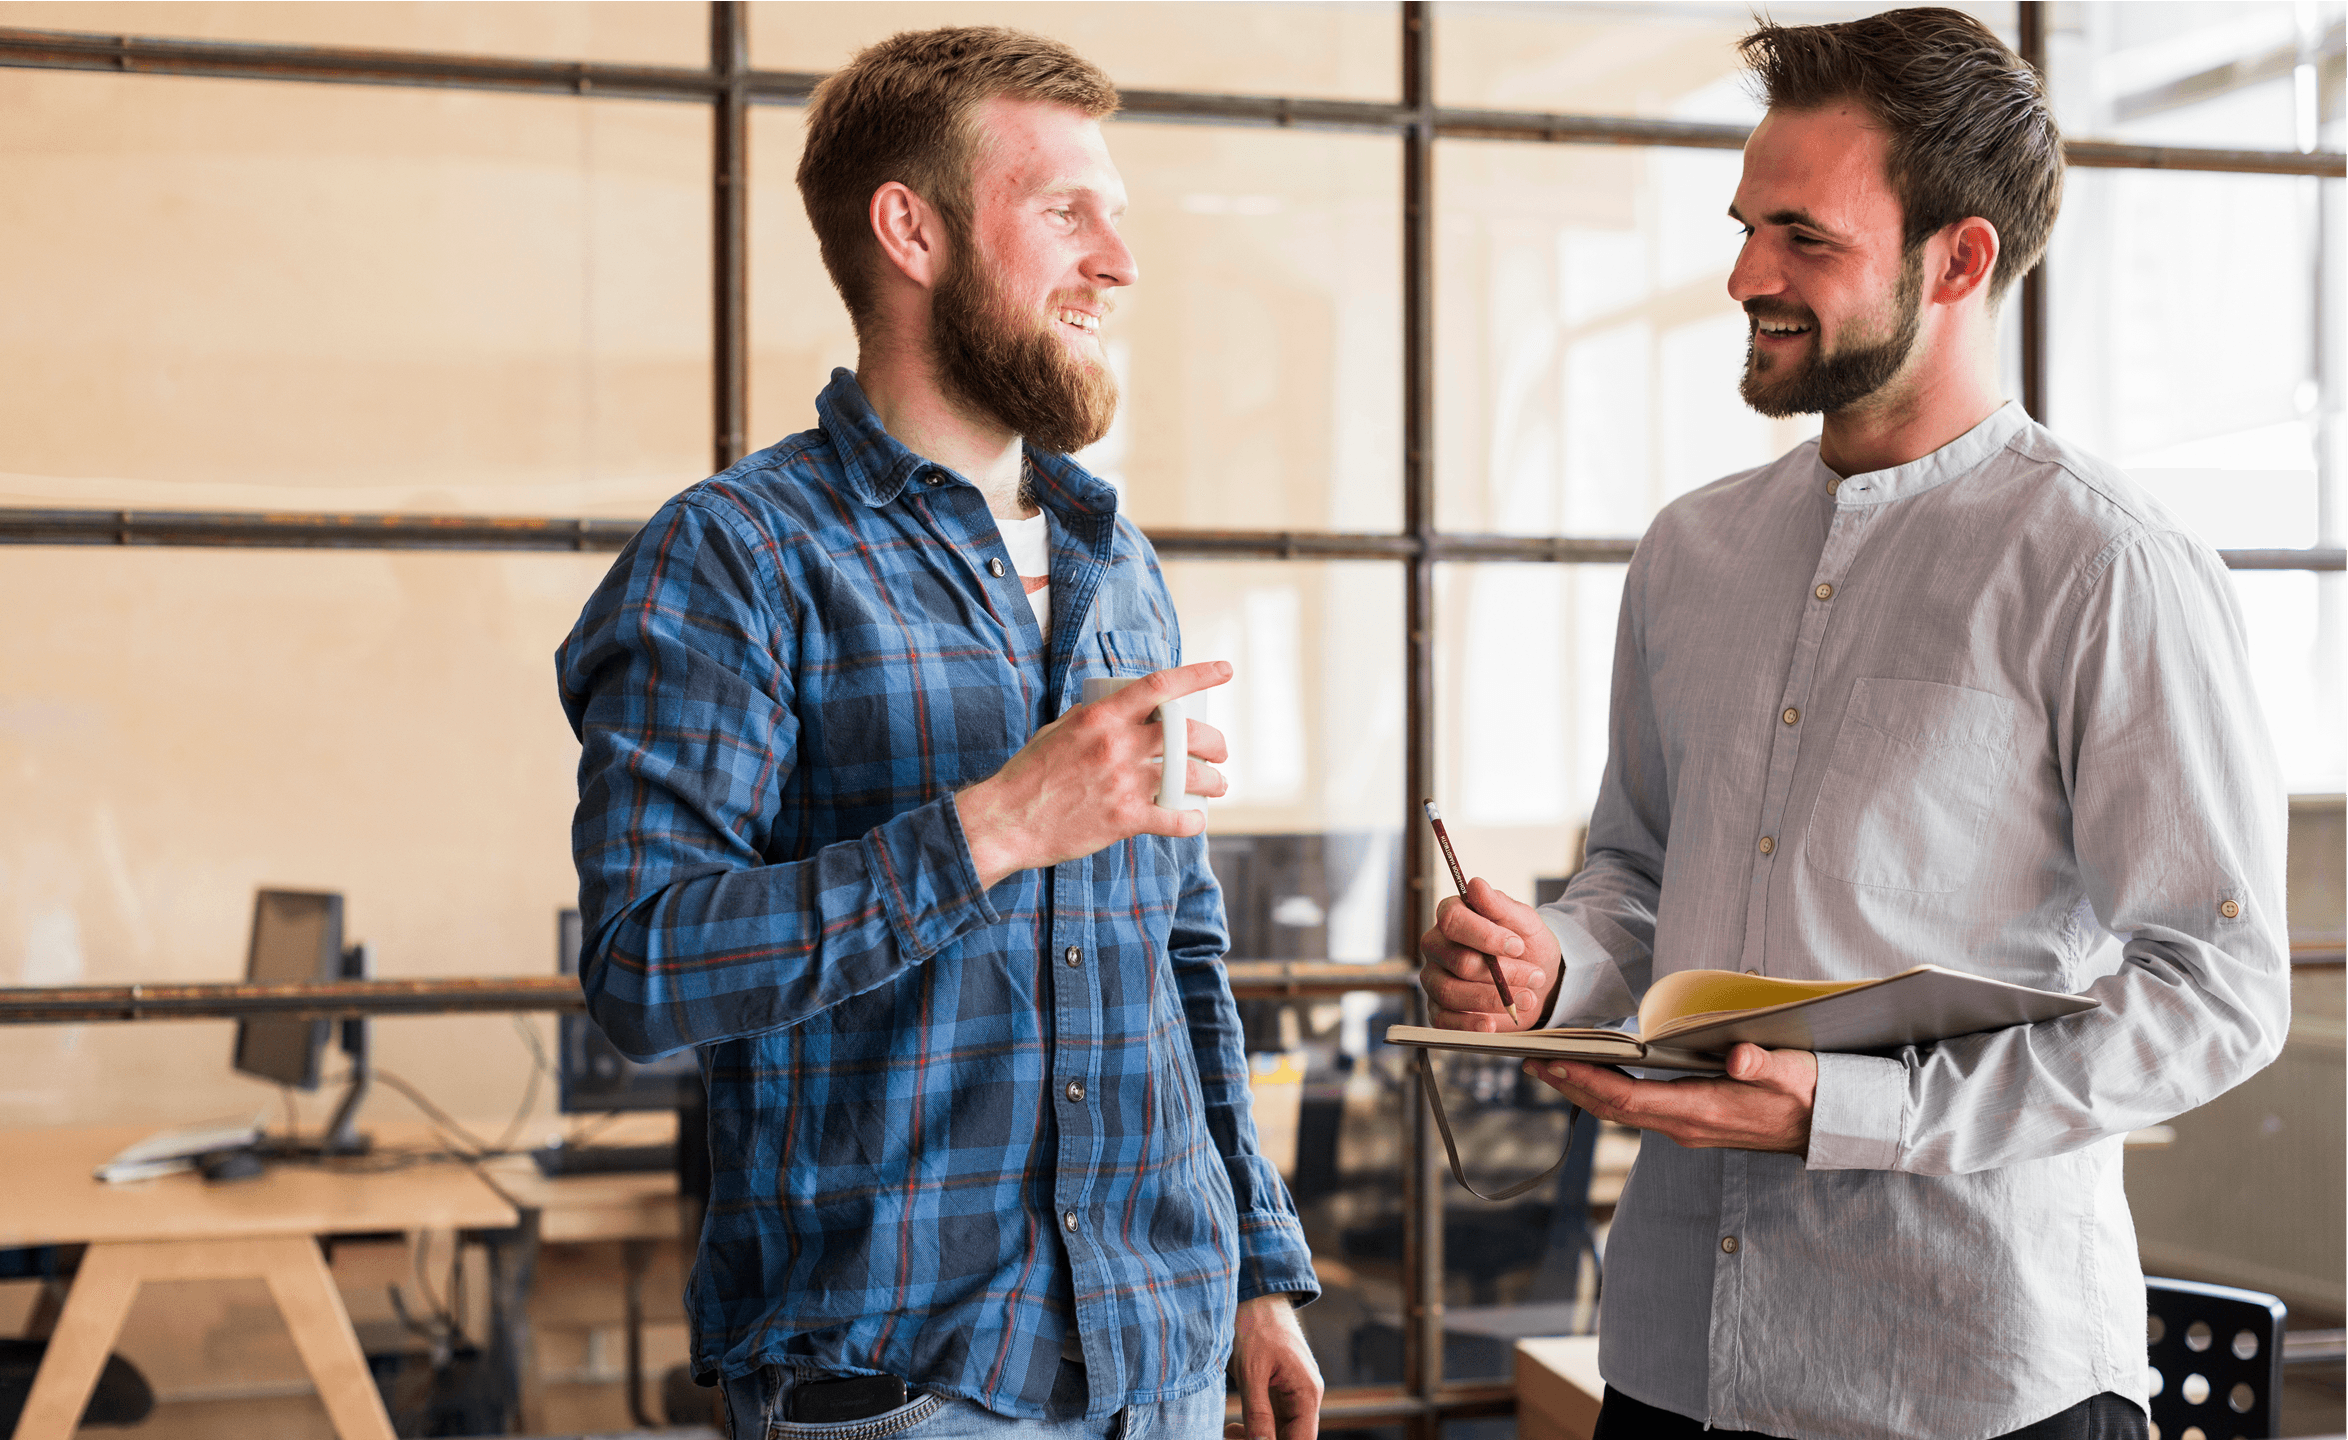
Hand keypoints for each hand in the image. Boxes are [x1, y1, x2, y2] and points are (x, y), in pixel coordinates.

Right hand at [956, 661, 1232, 886]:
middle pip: (1187, 734)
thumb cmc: (1029, 774)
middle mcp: (1116, 745)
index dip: (1199, 674)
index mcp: (1101, 717)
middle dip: (1214, 741)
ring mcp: (1122, 782)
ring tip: (1218, 785)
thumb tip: (1121, 707)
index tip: (1225, 670)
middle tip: (1220, 751)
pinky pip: (1174, 819)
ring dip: (1213, 781)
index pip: (1160, 686)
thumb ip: (1094, 719)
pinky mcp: (1122, 819)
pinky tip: (1196, 820)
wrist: (1006, 819)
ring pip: (1189, 776)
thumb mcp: (1058, 730)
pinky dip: (1192, 821)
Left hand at [1226, 1293, 1320, 1439]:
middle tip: (1231, 1436)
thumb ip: (1258, 1413)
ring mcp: (1294, 1393)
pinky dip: (1255, 1427)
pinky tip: (1234, 1426)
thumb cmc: (1255, 1325)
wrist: (1254, 1293)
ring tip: (1229, 1432)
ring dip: (1256, 1437)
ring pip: (1280, 1432)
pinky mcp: (1280, 1389)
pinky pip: (1273, 1420)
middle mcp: (1306, 1396)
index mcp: (1306, 1392)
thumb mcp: (1251, 1372)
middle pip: (1292, 1438)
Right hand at [1416, 879, 1560, 1030]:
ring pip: (1451, 992)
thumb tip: (1475, 884)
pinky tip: (1491, 1024)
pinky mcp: (1438, 1009)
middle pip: (1459, 962)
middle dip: (1502, 973)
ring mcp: (1434, 978)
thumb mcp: (1524, 922)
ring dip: (1494, 999)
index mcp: (1451, 916)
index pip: (1452, 920)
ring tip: (1527, 998)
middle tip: (1534, 976)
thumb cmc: (1525, 945)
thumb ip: (1499, 905)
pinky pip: (1443, 1020)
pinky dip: (1468, 1025)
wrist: (1535, 979)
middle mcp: (1436, 946)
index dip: (1486, 935)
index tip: (1517, 945)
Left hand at [1528, 1043, 1817, 1153]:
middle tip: (1530, 1061)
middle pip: (1612, 1108)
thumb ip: (1764, 1065)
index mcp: (1700, 1111)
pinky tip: (1592, 1075)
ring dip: (1582, 1089)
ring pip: (1620, 1111)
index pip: (1628, 1100)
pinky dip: (1607, 1092)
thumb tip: (1740, 1058)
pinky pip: (1636, 1109)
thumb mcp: (1792, 1073)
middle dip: (1569, 1084)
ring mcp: (1685, 1126)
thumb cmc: (1807, 1093)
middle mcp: (1685, 1125)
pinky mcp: (1690, 1121)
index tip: (1553, 1063)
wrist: (1825, 1126)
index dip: (1587, 1082)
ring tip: (1548, 1066)